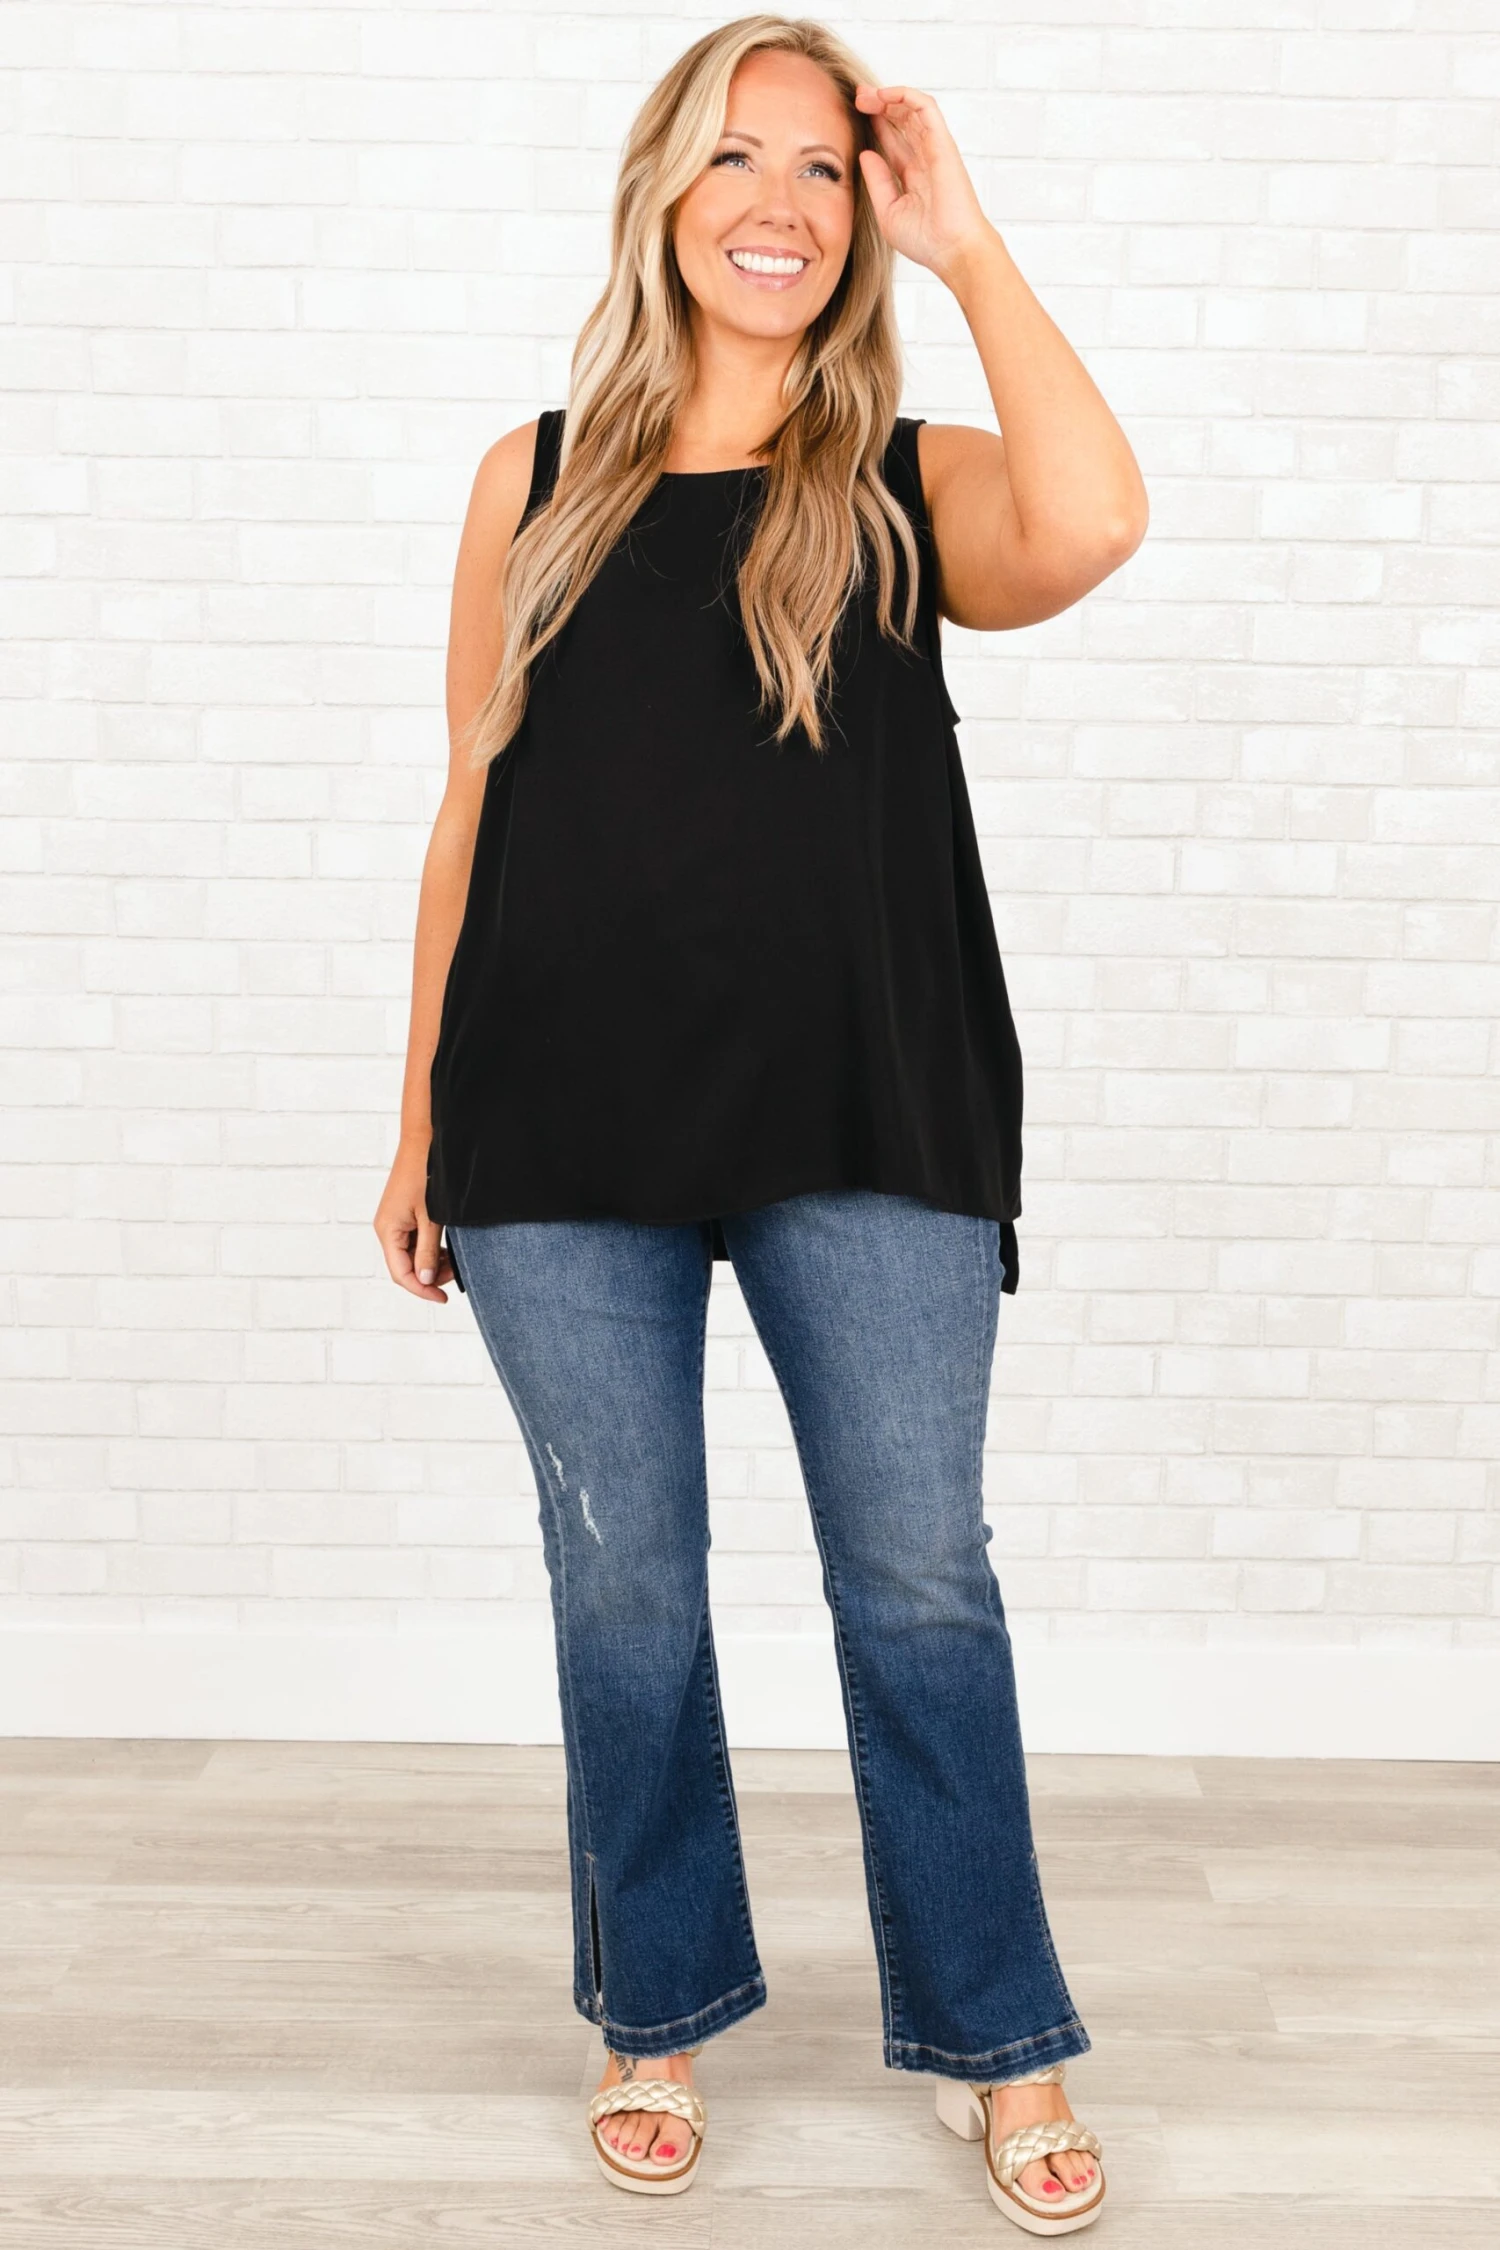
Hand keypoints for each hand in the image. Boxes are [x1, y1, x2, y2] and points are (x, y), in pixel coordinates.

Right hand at [374, 1134, 454, 1302]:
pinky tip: (447, 1248)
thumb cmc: (426, 1173)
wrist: (423, 1140)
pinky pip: (413, 1241)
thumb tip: (425, 1280)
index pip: (401, 1274)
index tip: (443, 1298)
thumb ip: (428, 1251)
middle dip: (430, 1276)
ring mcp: (394, 1221)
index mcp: (388, 1231)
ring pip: (411, 1255)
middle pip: (405, 1267)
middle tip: (456, 1273)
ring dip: (432, 1263)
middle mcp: (386, 1228)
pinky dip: (430, 1249)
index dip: (422, 1289)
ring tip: (454, 1260)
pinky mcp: (402, 1214)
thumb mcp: (432, 1218)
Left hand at [854, 83, 996, 285]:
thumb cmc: (926, 241)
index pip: (893, 141)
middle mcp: (924, 158)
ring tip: (865, 94)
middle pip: (901, 121)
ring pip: (911, 110)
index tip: (854, 115)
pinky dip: (905, 96)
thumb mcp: (888, 212)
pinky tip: (883, 95)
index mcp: (913, 175)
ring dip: (887, 97)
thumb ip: (877, 181)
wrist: (952, 250)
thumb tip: (866, 153)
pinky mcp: (941, 142)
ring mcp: (934, 148)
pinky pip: (925, 107)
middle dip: (878, 106)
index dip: (875, 125)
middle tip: (857, 97)